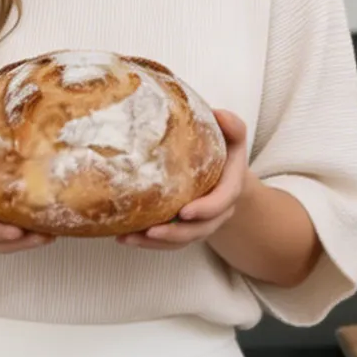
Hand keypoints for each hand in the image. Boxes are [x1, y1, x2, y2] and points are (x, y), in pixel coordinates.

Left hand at [116, 109, 249, 250]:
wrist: (227, 177)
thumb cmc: (225, 153)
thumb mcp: (233, 138)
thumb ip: (232, 126)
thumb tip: (218, 113)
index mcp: (229, 189)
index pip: (221, 203)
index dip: (205, 210)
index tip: (184, 212)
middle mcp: (217, 212)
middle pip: (199, 230)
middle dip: (175, 233)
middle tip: (150, 230)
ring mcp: (200, 224)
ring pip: (180, 240)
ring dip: (155, 242)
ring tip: (129, 238)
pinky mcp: (184, 230)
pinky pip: (168, 242)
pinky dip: (147, 242)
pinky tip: (124, 237)